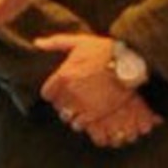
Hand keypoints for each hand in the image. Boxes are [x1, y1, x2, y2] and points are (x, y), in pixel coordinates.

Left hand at [36, 32, 160, 146]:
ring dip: (73, 114)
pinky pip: (81, 125)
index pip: (47, 93)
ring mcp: (82, 104)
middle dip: (65, 103)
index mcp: (63, 75)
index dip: (54, 92)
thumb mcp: (80, 42)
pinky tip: (90, 115)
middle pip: (58, 106)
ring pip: (68, 117)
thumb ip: (57, 43)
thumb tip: (37, 43)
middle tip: (75, 98)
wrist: (130, 64)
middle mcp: (69, 93)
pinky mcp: (95, 115)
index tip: (62, 90)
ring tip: (82, 108)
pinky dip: (84, 122)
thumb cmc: (105, 51)